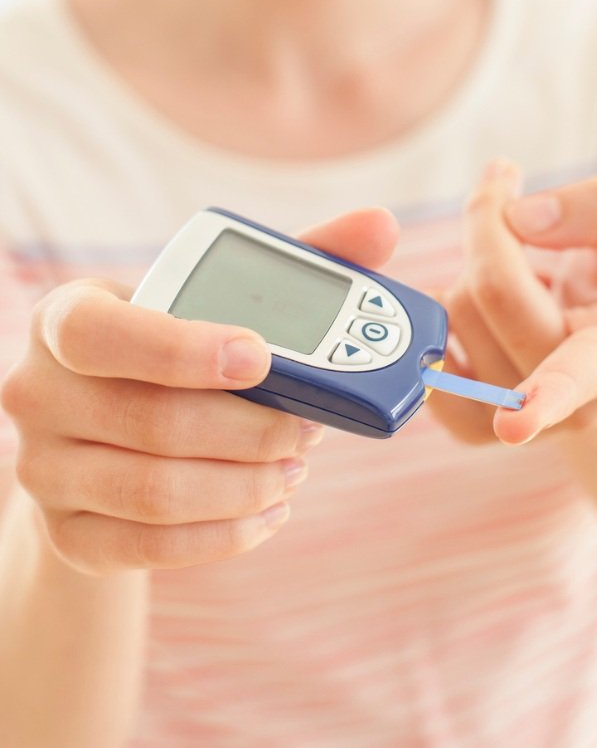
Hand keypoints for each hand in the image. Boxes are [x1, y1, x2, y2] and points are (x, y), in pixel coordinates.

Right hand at [0, 208, 398, 574]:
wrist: (101, 430)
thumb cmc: (174, 346)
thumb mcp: (218, 298)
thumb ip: (297, 259)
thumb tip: (380, 226)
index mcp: (66, 319)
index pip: (103, 334)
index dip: (182, 350)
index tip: (261, 357)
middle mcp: (38, 393)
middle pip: (152, 423)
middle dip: (252, 429)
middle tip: (310, 426)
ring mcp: (44, 470)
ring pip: (158, 493)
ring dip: (247, 484)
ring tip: (296, 465)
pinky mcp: (69, 535)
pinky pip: (152, 549)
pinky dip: (226, 533)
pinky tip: (268, 510)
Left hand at [428, 162, 596, 445]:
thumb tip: (521, 218)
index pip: (584, 372)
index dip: (546, 396)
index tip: (514, 427)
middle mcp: (573, 403)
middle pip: (494, 294)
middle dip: (488, 224)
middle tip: (503, 181)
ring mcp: (520, 424)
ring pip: (456, 311)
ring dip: (471, 265)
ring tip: (515, 265)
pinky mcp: (470, 426)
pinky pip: (422, 357)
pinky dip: (433, 312)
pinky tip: (470, 300)